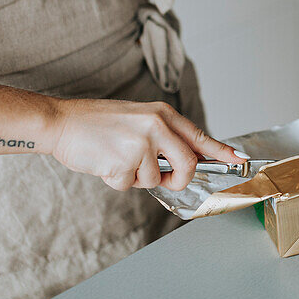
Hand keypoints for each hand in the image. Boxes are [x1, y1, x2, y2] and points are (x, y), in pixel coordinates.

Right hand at [46, 98, 241, 190]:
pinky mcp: (123, 160)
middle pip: (188, 164)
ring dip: (136, 178)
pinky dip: (117, 181)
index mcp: (162, 114)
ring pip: (155, 179)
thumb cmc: (97, 124)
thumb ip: (163, 136)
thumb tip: (187, 160)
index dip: (221, 151)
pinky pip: (130, 185)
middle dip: (178, 179)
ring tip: (116, 158)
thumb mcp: (138, 119)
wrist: (60, 122)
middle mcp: (156, 125)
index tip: (239, 160)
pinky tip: (104, 163)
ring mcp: (141, 142)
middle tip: (163, 179)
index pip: (199, 136)